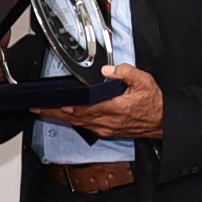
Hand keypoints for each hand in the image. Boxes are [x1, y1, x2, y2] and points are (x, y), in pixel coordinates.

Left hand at [35, 63, 164, 138]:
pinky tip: (62, 116)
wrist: (164, 122)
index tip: (53, 103)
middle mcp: (107, 121)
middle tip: (37, 107)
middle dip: (54, 112)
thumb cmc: (155, 103)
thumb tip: (108, 70)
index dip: (68, 106)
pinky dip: (71, 120)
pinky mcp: (107, 131)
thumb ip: (126, 73)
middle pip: (75, 116)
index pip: (85, 107)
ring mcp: (106, 128)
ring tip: (43, 111)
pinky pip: (85, 126)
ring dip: (59, 117)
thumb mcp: (145, 81)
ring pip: (77, 122)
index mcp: (114, 108)